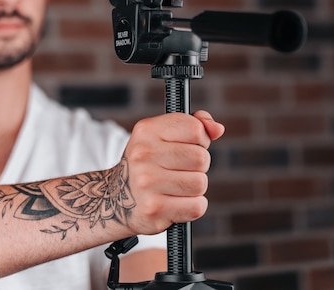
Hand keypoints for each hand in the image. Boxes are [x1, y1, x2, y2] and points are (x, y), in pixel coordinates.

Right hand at [122, 110, 224, 235]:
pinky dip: (193, 206)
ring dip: (195, 187)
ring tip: (177, 186)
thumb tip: (217, 129)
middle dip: (199, 165)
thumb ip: (194, 124)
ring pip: (200, 183)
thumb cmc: (149, 162)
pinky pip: (196, 207)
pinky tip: (177, 202)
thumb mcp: (163, 135)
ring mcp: (146, 182)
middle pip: (201, 158)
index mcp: (147, 130)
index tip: (191, 145)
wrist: (115, 198)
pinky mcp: (154, 209)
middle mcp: (143, 154)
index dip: (201, 139)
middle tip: (182, 168)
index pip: (195, 129)